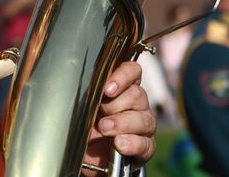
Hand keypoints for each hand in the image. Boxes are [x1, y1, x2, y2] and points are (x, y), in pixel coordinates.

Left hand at [82, 61, 156, 175]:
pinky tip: (119, 144)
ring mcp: (143, 125)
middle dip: (116, 104)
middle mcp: (136, 104)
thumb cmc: (83, 126)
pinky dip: (133, 144)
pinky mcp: (146, 147)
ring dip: (123, 123)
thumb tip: (84, 91)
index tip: (107, 89)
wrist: (85, 157)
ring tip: (104, 129)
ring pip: (145, 119)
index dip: (123, 76)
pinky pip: (147, 144)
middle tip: (100, 112)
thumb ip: (87, 96)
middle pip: (137, 95)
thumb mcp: (81, 109)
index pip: (133, 71)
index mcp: (122, 88)